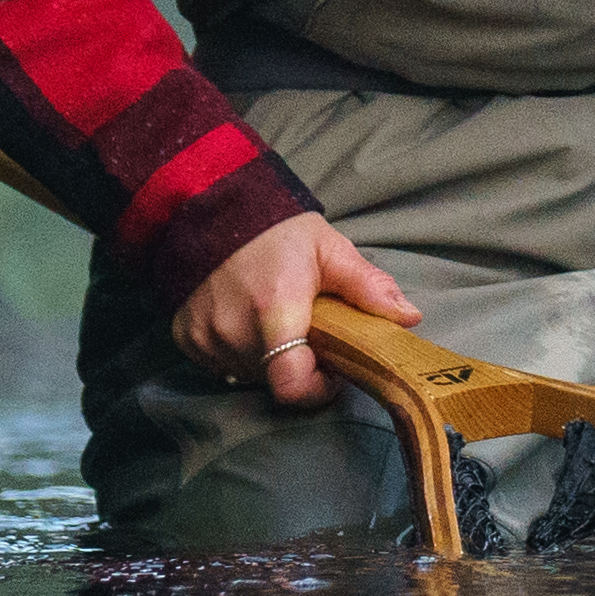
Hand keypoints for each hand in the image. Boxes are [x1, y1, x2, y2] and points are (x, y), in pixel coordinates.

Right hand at [173, 209, 411, 405]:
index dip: (317, 389)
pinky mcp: (185, 337)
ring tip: (277, 323)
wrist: (209, 207)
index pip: (291, 384)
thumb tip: (409, 317)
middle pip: (276, 379)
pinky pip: (221, 364)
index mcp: (274, 309)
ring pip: (249, 374)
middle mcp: (234, 330)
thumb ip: (367, 287)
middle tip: (311, 335)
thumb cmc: (275, 230)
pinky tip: (246, 321)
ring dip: (269, 360)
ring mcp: (205, 336)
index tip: (331, 371)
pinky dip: (239, 352)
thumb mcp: (328, 250)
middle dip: (300, 366)